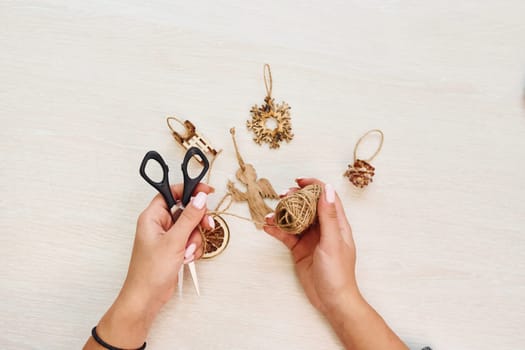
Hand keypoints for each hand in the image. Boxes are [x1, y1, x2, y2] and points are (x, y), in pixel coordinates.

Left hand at [84, 183, 213, 349]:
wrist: (146, 298)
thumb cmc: (150, 272)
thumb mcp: (174, 241)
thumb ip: (189, 217)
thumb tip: (200, 198)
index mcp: (152, 216)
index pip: (172, 192)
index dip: (189, 190)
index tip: (206, 191)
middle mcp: (159, 224)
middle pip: (186, 210)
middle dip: (197, 221)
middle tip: (206, 225)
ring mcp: (167, 236)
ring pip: (191, 227)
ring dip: (194, 239)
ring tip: (187, 251)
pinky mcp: (174, 248)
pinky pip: (190, 240)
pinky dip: (192, 248)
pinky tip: (186, 258)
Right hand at [263, 178, 359, 314]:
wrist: (332, 300)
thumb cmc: (338, 272)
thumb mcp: (332, 242)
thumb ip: (328, 216)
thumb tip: (327, 189)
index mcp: (336, 223)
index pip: (326, 197)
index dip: (314, 185)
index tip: (298, 181)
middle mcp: (323, 228)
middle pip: (307, 205)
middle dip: (294, 198)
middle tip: (281, 196)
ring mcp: (310, 238)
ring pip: (294, 219)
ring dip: (282, 214)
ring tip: (270, 213)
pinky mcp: (299, 249)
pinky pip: (286, 235)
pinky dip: (276, 230)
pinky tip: (267, 227)